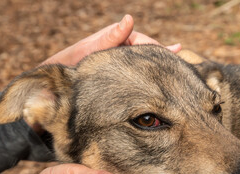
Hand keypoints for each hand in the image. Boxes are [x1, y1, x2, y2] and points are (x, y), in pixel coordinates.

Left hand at [42, 14, 180, 65]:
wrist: (59, 88)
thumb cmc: (72, 66)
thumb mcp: (91, 50)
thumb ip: (110, 37)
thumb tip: (129, 19)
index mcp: (116, 37)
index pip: (143, 41)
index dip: (158, 49)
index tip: (174, 55)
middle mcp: (121, 46)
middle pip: (147, 51)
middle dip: (162, 57)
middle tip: (180, 64)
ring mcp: (121, 59)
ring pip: (143, 62)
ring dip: (157, 66)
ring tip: (177, 71)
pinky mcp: (119, 72)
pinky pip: (137, 72)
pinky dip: (149, 75)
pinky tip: (161, 78)